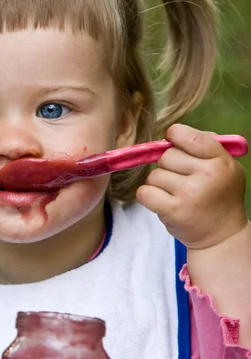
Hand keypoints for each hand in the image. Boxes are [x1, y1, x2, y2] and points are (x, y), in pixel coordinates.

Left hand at [136, 124, 248, 249]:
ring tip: (174, 194)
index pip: (190, 137)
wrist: (221, 236)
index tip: (173, 141)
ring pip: (154, 174)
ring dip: (158, 183)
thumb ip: (204, 148)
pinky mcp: (173, 210)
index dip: (175, 136)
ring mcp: (189, 193)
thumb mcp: (224, 168)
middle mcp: (207, 176)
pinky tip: (162, 202)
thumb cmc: (218, 197)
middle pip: (167, 155)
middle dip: (168, 166)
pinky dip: (148, 196)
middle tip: (180, 179)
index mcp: (221, 161)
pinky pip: (144, 192)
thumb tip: (175, 132)